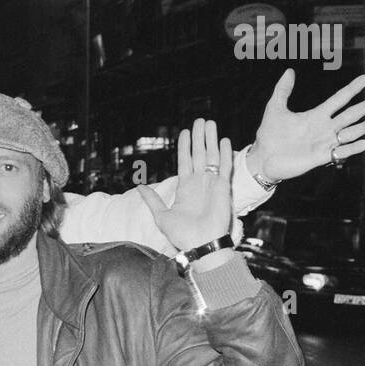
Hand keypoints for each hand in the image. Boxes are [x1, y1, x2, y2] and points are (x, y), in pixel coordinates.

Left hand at [138, 119, 232, 253]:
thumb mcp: (161, 215)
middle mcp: (199, 182)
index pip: (185, 161)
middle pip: (199, 154)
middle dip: (199, 137)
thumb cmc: (182, 234)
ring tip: (210, 123)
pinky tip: (223, 140)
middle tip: (200, 121)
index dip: (185, 146)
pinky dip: (225, 154)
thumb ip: (152, 199)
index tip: (185, 132)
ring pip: (212, 156)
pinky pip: (225, 167)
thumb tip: (139, 187)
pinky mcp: (223, 188)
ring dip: (211, 139)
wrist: (200, 244)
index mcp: (185, 187)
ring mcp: (212, 184)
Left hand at [247, 69, 364, 180]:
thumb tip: (289, 71)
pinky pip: (341, 152)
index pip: (339, 100)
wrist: (263, 158)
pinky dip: (353, 148)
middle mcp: (324, 128)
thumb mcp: (275, 109)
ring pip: (350, 133)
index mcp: (316, 116)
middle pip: (350, 115)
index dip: (352, 89)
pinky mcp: (320, 157)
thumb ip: (283, 91)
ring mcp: (324, 143)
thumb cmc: (270, 135)